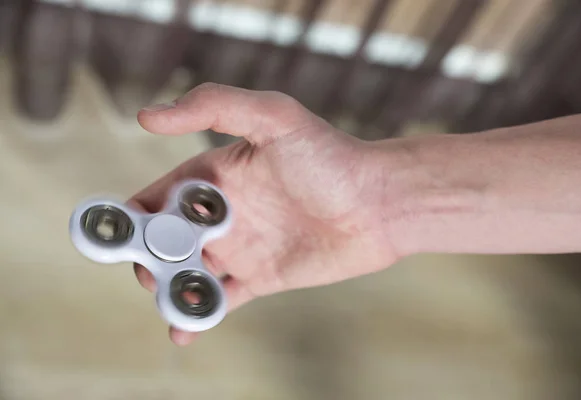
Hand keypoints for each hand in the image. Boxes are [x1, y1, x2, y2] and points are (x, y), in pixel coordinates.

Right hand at [128, 83, 397, 345]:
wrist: (380, 203)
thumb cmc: (331, 155)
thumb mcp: (274, 116)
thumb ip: (214, 106)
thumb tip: (147, 115)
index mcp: (216, 176)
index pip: (160, 196)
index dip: (135, 213)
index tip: (117, 230)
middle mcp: (224, 213)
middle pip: (167, 240)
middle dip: (148, 256)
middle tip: (149, 270)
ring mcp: (241, 247)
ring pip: (189, 272)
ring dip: (169, 288)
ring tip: (167, 297)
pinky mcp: (261, 277)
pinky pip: (221, 299)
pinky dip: (198, 315)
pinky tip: (182, 331)